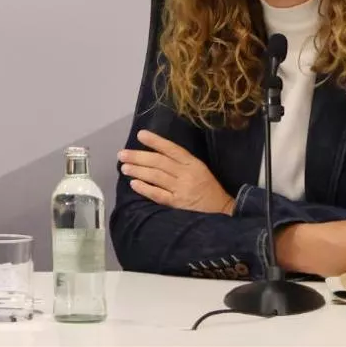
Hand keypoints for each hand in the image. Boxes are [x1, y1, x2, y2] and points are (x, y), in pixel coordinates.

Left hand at [119, 130, 233, 214]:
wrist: (223, 211)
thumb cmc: (207, 188)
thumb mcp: (199, 169)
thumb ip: (179, 161)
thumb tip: (152, 152)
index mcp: (193, 163)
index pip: (172, 149)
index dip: (156, 141)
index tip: (140, 135)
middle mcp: (187, 174)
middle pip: (159, 162)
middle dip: (139, 157)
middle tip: (122, 154)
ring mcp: (182, 189)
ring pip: (156, 177)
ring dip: (138, 171)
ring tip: (124, 167)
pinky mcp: (179, 204)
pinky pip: (159, 195)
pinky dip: (145, 189)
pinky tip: (134, 184)